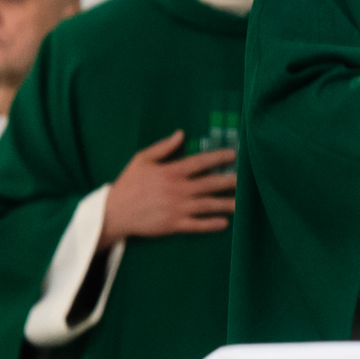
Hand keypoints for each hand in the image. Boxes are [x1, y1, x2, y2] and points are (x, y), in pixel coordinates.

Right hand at [98, 131, 236, 248]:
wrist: (113, 213)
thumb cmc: (129, 184)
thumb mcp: (141, 160)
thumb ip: (163, 147)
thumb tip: (181, 133)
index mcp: (171, 172)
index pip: (200, 162)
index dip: (218, 158)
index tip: (233, 154)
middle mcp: (178, 190)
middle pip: (209, 184)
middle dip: (229, 181)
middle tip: (246, 180)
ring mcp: (177, 208)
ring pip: (207, 205)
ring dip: (226, 204)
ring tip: (242, 203)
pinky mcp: (173, 225)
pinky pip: (196, 225)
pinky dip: (211, 224)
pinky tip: (224, 222)